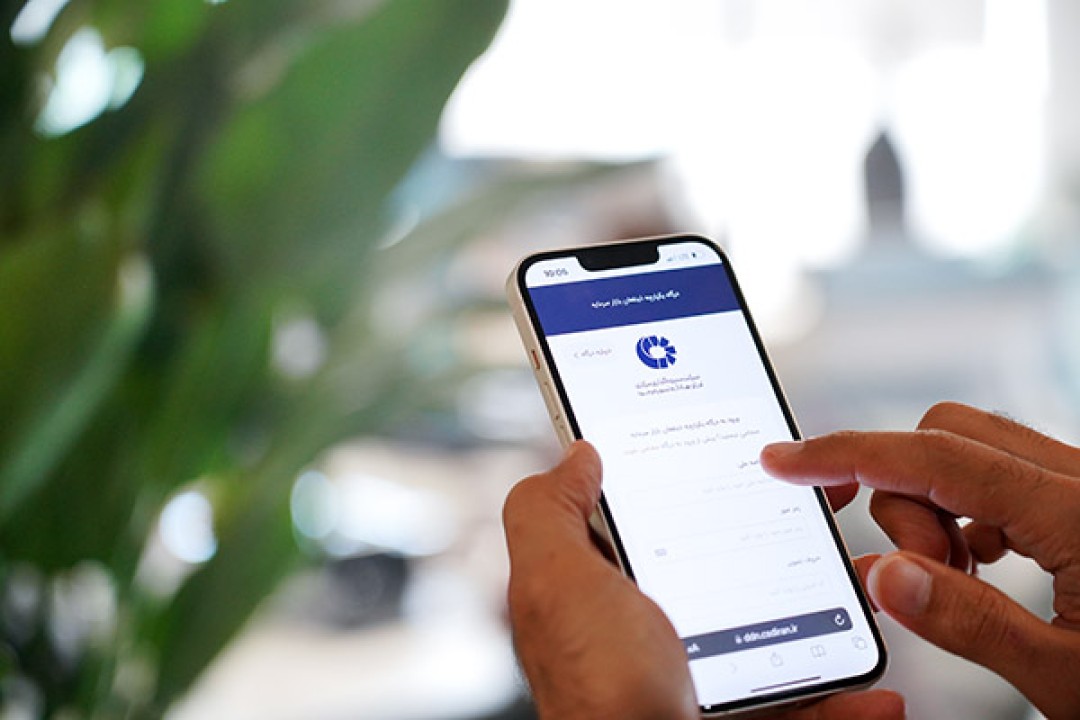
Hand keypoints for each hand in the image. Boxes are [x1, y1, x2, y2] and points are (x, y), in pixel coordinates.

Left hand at [503, 441, 904, 719]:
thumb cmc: (594, 688)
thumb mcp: (554, 580)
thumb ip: (548, 511)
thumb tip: (577, 454)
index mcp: (609, 588)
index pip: (654, 517)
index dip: (695, 480)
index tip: (746, 456)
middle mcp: (653, 631)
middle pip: (729, 567)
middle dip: (781, 538)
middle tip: (824, 513)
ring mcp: (702, 678)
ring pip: (781, 633)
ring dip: (832, 612)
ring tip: (866, 586)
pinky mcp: (741, 717)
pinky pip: (807, 707)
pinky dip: (847, 703)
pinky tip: (877, 695)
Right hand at [761, 402, 1079, 718]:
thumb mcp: (1065, 681)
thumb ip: (968, 621)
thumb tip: (885, 575)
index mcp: (1078, 516)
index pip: (933, 458)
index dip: (847, 454)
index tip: (788, 462)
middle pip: (948, 436)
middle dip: (905, 494)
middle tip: (919, 572)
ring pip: (973, 451)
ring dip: (938, 506)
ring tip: (959, 578)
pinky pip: (1003, 474)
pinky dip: (969, 510)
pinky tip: (986, 564)